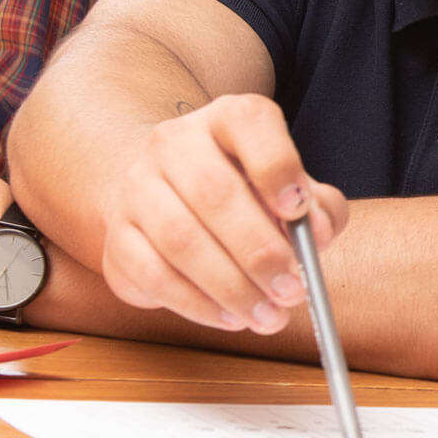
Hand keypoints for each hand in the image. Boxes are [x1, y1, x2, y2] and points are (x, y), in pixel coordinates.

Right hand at [99, 93, 347, 335]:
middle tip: (292, 290)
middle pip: (213, 192)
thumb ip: (319, 208)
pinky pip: (154, 274)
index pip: (249, 124)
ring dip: (231, 287)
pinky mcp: (118, 236)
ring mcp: (138, 187)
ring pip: (180, 239)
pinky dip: (198, 304)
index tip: (300, 210)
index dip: (277, 167)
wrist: (166, 195)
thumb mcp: (292, 190)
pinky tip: (230, 317)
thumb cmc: (246, 194)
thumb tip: (318, 234)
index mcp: (227, 120)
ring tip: (268, 316)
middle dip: (259, 250)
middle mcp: (175, 143)